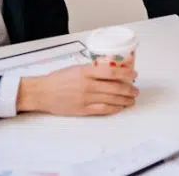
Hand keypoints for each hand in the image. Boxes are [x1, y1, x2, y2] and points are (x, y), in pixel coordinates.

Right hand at [16, 63, 137, 116]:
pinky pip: (102, 110)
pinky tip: (120, 107)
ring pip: (111, 100)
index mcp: (86, 72)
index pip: (111, 72)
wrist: (42, 92)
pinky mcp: (83, 109)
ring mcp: (86, 98)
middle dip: (129, 90)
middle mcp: (87, 85)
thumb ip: (91, 70)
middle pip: (114, 88)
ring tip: (132, 100)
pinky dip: (114, 109)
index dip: (126, 74)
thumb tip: (110, 70)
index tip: (134, 75)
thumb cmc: (58, 79)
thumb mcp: (75, 68)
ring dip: (124, 100)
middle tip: (136, 90)